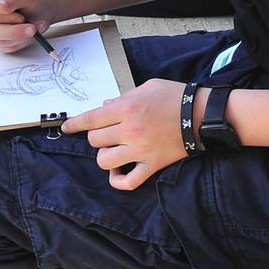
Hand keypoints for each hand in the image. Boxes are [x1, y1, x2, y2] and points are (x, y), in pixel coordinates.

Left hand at [62, 79, 191, 189]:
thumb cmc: (175, 97)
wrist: (202, 115)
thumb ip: (122, 97)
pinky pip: (127, 182)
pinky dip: (118, 180)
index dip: (74, 124)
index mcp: (127, 108)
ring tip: (114, 149)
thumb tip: (103, 107)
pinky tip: (118, 172)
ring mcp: (140, 151)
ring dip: (105, 155)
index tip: (66, 128)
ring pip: (104, 161)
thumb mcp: (147, 87)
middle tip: (107, 132)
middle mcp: (130, 130)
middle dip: (97, 136)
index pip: (90, 119)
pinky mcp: (151, 165)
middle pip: (95, 140)